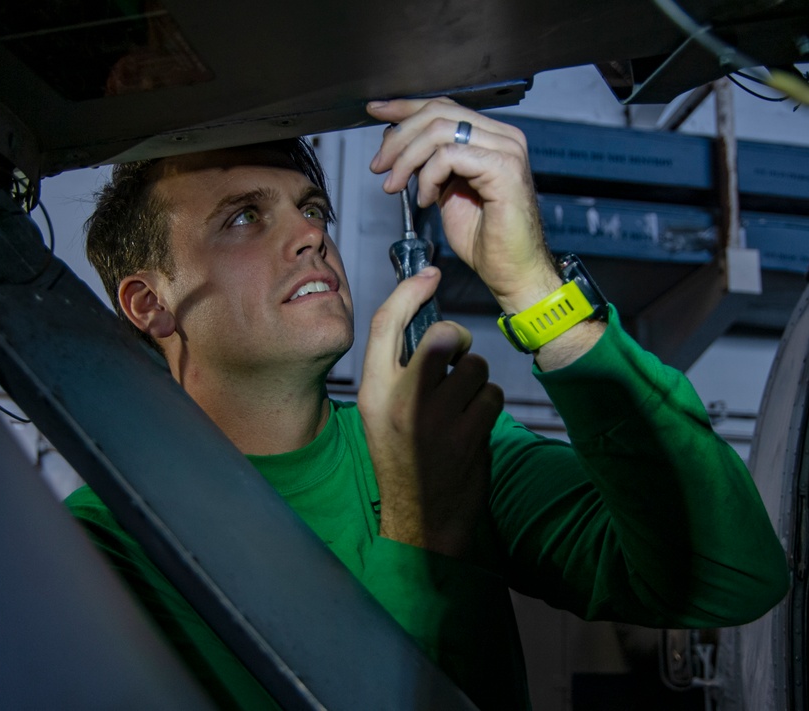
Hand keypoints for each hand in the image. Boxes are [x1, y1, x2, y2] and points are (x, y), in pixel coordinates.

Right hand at [357, 267, 502, 558]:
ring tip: (460, 409)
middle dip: (458, 344)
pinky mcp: (467, 434)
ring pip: (475, 367)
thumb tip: (429, 331)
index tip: (429, 273)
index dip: (409, 290)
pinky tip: (472, 428)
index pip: (385, 324)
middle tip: (456, 363)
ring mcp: (435, 418)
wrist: (420, 520)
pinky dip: (488, 407)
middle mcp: (400, 400)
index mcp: (373, 391)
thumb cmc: (401, 461)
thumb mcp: (380, 415)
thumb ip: (396, 374)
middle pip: (443, 337)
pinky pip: (491, 395)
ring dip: (476, 383)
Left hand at [367, 97, 559, 314]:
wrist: (511, 270)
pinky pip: (449, 156)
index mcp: (491, 137)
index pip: (443, 106)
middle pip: (437, 113)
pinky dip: (428, 177)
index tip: (375, 111)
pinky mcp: (503, 168)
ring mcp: (506, 150)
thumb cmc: (484, 238)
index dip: (405, 108)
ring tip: (395, 187)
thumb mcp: (446, 190)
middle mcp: (503, 137)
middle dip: (399, 138)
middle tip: (379, 165)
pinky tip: (425, 200)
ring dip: (407, 159)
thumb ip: (428, 163)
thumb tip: (397, 141)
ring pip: (439, 131)